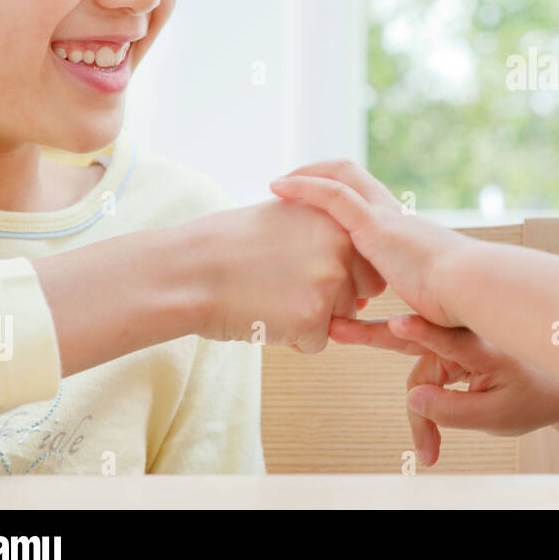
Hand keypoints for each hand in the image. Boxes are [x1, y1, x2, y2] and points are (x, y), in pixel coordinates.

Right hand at [180, 197, 384, 352]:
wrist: (190, 270)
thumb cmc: (232, 245)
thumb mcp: (288, 216)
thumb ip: (329, 232)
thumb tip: (362, 257)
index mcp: (339, 220)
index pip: (369, 263)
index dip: (338, 275)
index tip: (301, 270)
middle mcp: (343, 247)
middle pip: (361, 294)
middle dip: (333, 300)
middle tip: (285, 286)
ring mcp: (331, 283)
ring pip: (341, 321)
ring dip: (311, 319)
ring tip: (270, 297)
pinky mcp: (314, 318)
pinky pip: (317, 343)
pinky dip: (292, 339)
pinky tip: (264, 316)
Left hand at [269, 160, 474, 326]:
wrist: (470, 292)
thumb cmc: (452, 311)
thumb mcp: (412, 314)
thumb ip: (379, 324)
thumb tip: (356, 332)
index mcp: (403, 234)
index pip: (368, 202)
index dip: (341, 198)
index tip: (314, 209)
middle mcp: (394, 216)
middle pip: (353, 176)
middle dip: (319, 174)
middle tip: (288, 184)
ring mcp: (385, 217)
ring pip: (341, 176)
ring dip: (307, 174)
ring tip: (277, 184)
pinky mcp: (376, 224)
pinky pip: (332, 195)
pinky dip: (303, 187)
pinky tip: (277, 188)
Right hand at [330, 313, 558, 465]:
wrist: (556, 387)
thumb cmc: (532, 398)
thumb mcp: (497, 417)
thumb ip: (453, 411)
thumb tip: (412, 400)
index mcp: (481, 346)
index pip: (445, 338)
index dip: (420, 331)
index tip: (398, 322)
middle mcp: (463, 337)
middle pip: (411, 342)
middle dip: (371, 337)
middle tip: (335, 328)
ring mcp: (454, 344)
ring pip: (418, 379)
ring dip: (420, 417)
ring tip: (428, 454)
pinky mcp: (449, 353)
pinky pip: (425, 380)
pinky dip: (426, 410)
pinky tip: (430, 444)